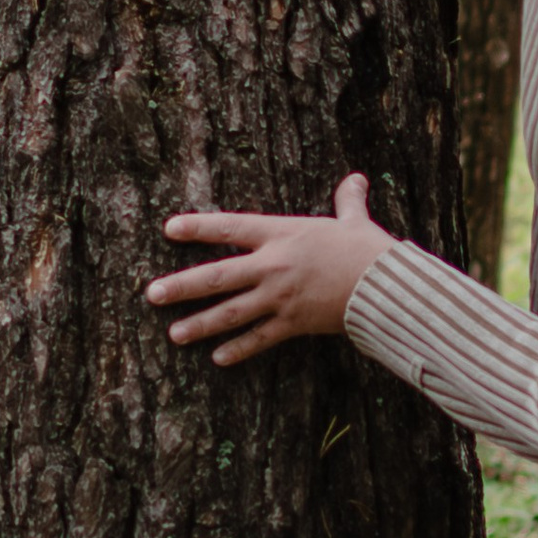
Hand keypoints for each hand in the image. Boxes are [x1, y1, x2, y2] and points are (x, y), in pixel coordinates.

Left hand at [145, 174, 392, 362]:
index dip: (198, 227)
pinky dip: (239, 349)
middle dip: (182, 286)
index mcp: (282, 234)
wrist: (385, 286)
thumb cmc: (367, 250)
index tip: (169, 228)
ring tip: (174, 334)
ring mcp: (280, 297)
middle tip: (152, 294)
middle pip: (218, 276)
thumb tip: (358, 179)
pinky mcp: (293, 323)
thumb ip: (348, 201)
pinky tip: (217, 358)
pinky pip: (260, 338)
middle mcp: (273, 266)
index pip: (230, 226)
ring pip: (231, 312)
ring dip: (201, 324)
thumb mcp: (354, 221)